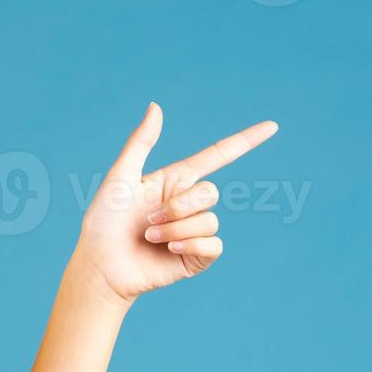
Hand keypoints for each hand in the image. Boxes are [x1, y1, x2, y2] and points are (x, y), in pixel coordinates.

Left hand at [74, 102, 278, 303]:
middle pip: (211, 192)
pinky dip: (190, 245)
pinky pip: (213, 245)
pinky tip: (168, 249)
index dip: (245, 141)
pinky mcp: (196, 256)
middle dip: (179, 206)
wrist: (100, 265)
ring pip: (209, 220)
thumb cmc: (103, 222)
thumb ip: (140, 143)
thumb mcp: (120, 178)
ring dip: (176, 229)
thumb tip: (156, 106)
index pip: (218, 156)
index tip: (272, 126)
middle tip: (147, 220)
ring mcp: (194, 231)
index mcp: (174, 181)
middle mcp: (188, 204)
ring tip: (149, 237)